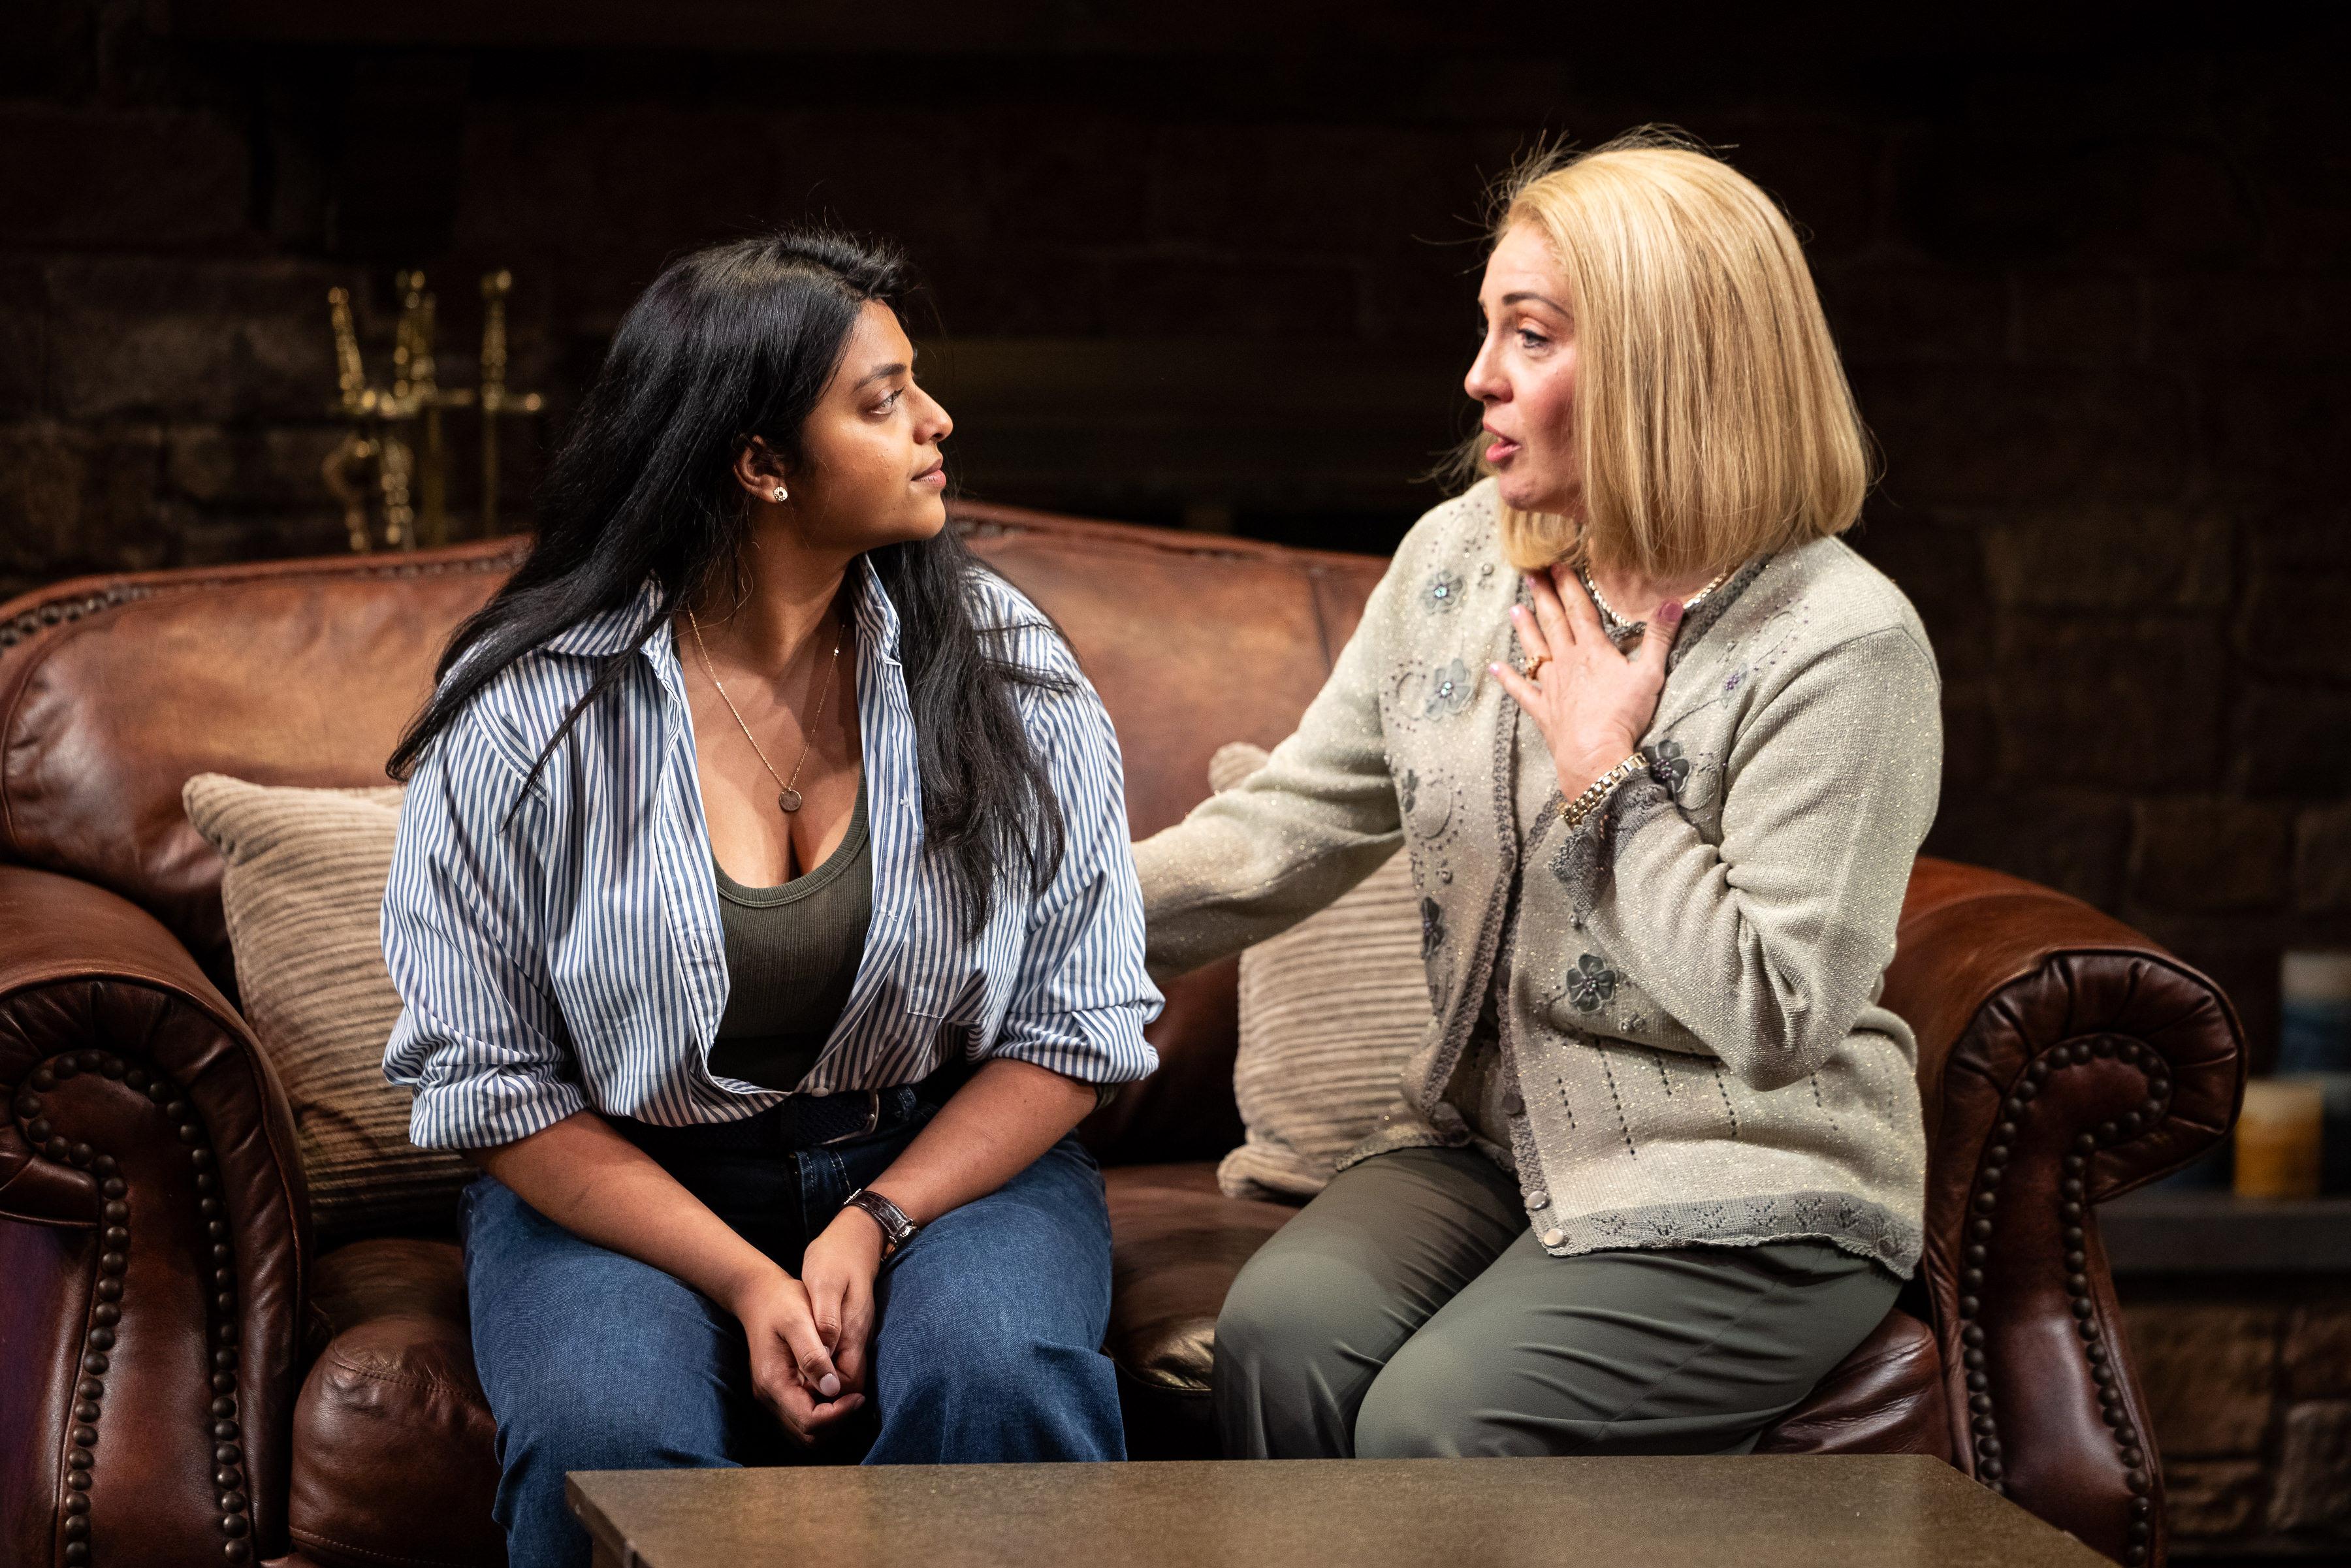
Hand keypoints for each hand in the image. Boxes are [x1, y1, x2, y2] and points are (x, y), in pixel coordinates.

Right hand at [722, 1260, 864, 1444]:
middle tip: (858, 1398)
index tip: (860, 1396)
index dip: (838, 1414)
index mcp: (773, 1381)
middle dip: (836, 1422)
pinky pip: (801, 1420)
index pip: (809, 1421)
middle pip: (807, 1435)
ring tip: (849, 1396)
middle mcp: (768, 1397)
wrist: (759, 1296)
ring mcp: (771, 1398)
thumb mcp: (799, 1320)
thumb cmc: (782, 1302)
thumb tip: (832, 1388)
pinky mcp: (777, 1394)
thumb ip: (813, 1355)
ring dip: (830, 1422)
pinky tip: (834, 1391)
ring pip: (804, 1433)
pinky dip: (822, 1415)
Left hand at [799, 1206, 883, 1402]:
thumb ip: (826, 1323)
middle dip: (824, 1400)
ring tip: (792, 1387)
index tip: (801, 1397)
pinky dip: (821, 1372)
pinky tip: (800, 1367)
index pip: (848, 1384)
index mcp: (854, 1332)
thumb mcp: (824, 1284)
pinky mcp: (848, 1330)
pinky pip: (838, 1363)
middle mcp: (859, 1339)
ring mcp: (855, 1335)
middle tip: (792, 1397)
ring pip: (843, 1378)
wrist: (854, 1236)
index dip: (828, 1398)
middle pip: (848, 1388)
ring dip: (820, 1388)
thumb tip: (827, 1361)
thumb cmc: (835, 1257)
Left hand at [1489, 566, 1682, 797]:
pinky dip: (1508, 678)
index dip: (1568, 586)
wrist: (1595, 754)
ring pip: (1535, 650)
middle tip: (1530, 574)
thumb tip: (1673, 603)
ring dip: (1525, 628)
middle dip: (1543, 597)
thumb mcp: (1650, 673)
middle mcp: (1567, 662)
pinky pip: (1522, 690)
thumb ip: (1659, 637)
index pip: (1579, 610)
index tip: (1556, 565)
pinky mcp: (1543, 710)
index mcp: (1593, 650)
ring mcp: (1551, 686)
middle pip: (1553, 623)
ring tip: (1514, 608)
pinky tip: (1494, 667)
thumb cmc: (1623, 715)